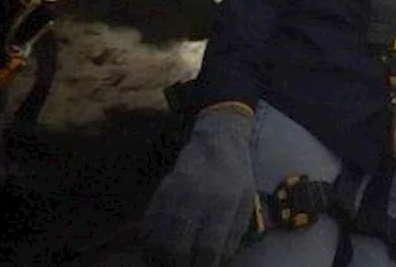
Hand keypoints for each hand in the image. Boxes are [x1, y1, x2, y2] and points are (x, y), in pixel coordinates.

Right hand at [142, 106, 256, 266]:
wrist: (217, 141)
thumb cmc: (236, 175)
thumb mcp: (246, 201)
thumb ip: (234, 233)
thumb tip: (220, 260)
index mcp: (224, 202)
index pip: (207, 247)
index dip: (203, 265)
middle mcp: (197, 198)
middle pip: (178, 247)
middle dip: (180, 265)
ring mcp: (176, 193)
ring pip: (158, 238)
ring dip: (160, 256)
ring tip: (168, 262)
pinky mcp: (161, 190)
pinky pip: (148, 223)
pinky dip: (149, 241)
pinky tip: (157, 248)